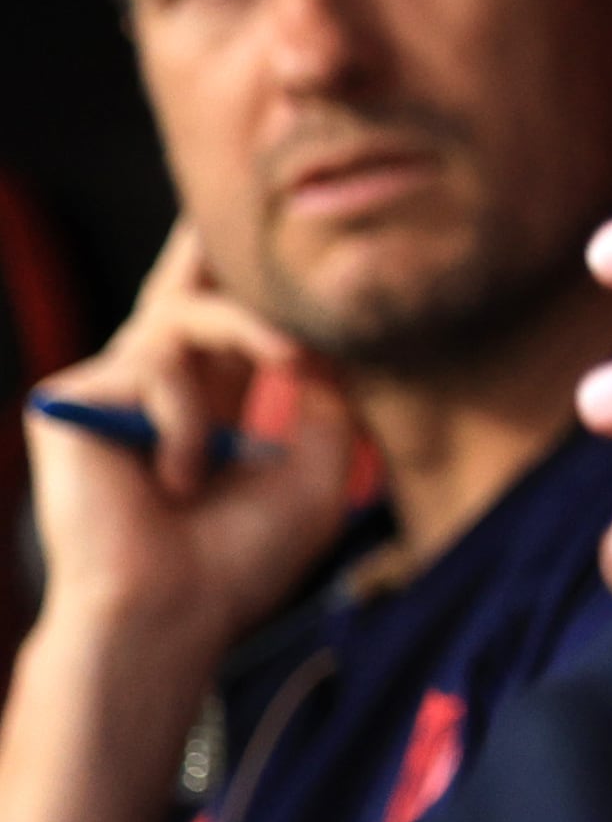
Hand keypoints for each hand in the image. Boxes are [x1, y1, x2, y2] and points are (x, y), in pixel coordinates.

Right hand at [25, 257, 366, 672]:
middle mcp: (157, 386)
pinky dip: (185, 425)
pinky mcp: (71, 399)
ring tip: (259, 406)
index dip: (246, 271)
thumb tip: (331, 337)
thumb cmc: (238, 562)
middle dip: (211, 241)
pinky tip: (175, 481)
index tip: (284, 221)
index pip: (229, 316)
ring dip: (247, 338)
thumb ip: (326, 397)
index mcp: (213, 400)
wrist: (169, 615)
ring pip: (189, 314)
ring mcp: (110, 389)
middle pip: (183, 285)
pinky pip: (154, 367)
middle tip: (263, 206)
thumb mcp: (315, 472)